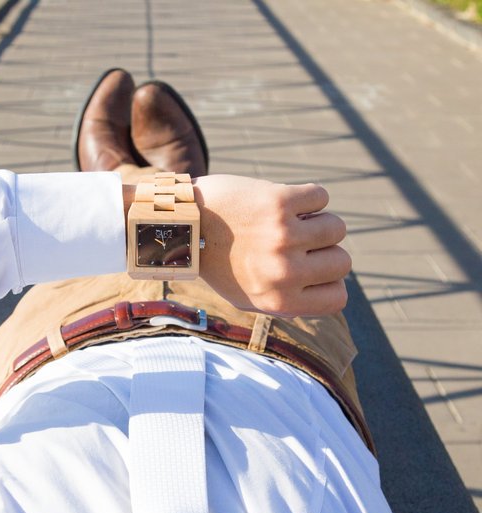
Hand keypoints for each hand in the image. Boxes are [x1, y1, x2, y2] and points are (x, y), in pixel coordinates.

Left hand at [193, 175, 350, 315]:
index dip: (330, 282)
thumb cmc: (218, 261)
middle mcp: (284, 273)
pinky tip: (282, 203)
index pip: (337, 298)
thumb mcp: (247, 296)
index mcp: (279, 301)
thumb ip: (289, 301)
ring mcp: (283, 237)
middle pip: (342, 262)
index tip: (311, 268)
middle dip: (325, 251)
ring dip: (317, 221)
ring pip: (336, 227)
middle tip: (297, 243)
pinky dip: (307, 196)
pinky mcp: (279, 202)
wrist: (186, 223)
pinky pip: (321, 196)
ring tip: (289, 221)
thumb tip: (332, 291)